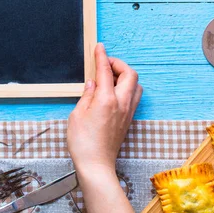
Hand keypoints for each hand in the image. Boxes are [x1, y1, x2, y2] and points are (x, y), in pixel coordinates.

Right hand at [67, 43, 142, 174]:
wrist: (96, 165)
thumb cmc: (83, 142)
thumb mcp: (77, 114)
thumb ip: (87, 95)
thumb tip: (93, 83)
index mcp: (107, 100)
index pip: (106, 71)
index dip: (102, 56)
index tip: (99, 47)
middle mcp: (121, 104)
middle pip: (130, 74)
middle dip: (118, 64)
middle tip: (105, 63)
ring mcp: (127, 112)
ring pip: (135, 85)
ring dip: (125, 76)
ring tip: (109, 77)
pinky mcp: (128, 120)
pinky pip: (133, 96)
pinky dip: (126, 87)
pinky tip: (112, 91)